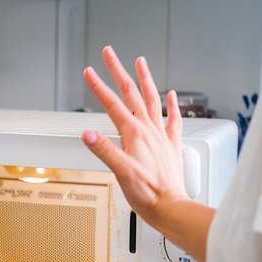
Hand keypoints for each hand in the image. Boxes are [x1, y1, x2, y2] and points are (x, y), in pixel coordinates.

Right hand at [82, 46, 187, 227]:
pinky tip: (172, 95)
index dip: (98, 87)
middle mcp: (149, 131)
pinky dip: (172, 104)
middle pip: (131, 93)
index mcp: (134, 134)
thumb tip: (87, 134)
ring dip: (145, 79)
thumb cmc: (147, 194)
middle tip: (109, 54)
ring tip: (140, 62)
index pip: (112, 104)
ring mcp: (161, 136)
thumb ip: (104, 151)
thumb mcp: (120, 173)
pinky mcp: (170, 146)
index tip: (89, 72)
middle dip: (118, 71)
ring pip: (152, 99)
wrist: (171, 207)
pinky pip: (173, 119)